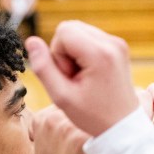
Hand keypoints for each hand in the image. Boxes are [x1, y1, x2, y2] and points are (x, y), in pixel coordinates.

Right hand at [26, 21, 139, 137]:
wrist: (123, 125)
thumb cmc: (94, 115)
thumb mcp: (62, 97)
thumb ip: (43, 68)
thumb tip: (31, 41)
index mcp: (100, 53)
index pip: (63, 31)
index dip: (58, 54)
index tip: (69, 77)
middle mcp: (112, 42)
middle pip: (70, 28)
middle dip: (65, 51)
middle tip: (75, 77)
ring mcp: (117, 43)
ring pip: (79, 31)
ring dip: (74, 52)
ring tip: (83, 77)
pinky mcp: (118, 46)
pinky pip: (89, 38)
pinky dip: (84, 53)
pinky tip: (90, 74)